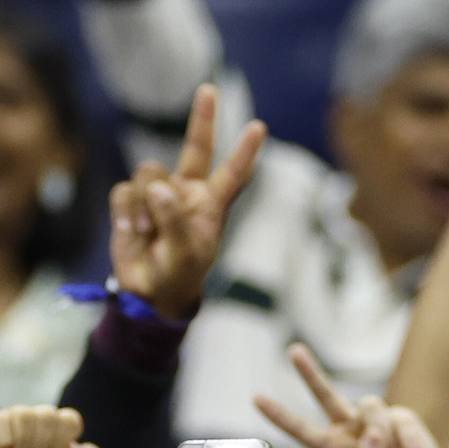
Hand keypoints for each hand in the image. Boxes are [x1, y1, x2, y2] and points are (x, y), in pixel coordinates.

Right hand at [0, 406, 101, 447]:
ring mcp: (11, 427)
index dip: (64, 440)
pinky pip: (5, 418)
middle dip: (44, 443)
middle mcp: (34, 430)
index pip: (69, 419)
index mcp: (57, 441)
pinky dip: (7, 440)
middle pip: (48, 413)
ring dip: (25, 445)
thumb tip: (73, 443)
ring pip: (26, 413)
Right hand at [110, 84, 265, 319]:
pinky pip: (125, 191)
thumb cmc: (178, 275)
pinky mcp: (131, 200)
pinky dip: (127, 212)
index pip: (231, 175)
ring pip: (149, 173)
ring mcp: (157, 194)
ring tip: (150, 233)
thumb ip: (176, 221)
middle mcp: (186, 193)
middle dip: (202, 119)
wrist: (149, 292)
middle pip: (195, 148)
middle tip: (210, 90)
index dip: (244, 152)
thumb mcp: (186, 255)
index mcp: (210, 206)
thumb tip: (158, 188)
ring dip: (147, 204)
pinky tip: (134, 231)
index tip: (259, 127)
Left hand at [254, 346, 444, 447]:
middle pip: (326, 394)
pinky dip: (409, 445)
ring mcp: (376, 422)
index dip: (280, 415)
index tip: (256, 399)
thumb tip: (373, 442)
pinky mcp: (403, 420)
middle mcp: (350, 429)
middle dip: (309, 372)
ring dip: (380, 434)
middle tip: (293, 351)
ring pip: (372, 408)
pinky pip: (402, 422)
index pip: (302, 430)